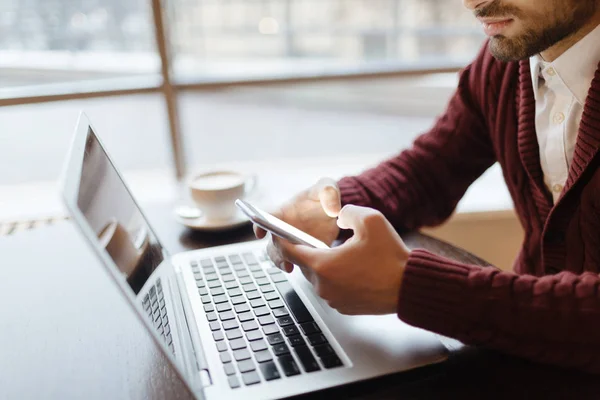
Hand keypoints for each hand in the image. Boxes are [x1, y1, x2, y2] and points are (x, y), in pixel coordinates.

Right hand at [254, 178, 340, 271]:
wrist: (332, 212)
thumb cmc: (322, 196)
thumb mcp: (327, 188)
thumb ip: (329, 190)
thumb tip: (333, 209)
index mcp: (283, 212)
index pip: (265, 217)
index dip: (259, 225)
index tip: (260, 233)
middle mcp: (283, 229)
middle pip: (272, 242)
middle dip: (276, 250)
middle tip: (284, 254)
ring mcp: (292, 243)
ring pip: (280, 255)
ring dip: (282, 261)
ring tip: (290, 266)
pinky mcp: (303, 253)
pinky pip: (296, 262)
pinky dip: (299, 266)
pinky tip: (306, 269)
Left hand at [277, 205, 409, 314]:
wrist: (409, 287)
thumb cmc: (391, 257)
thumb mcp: (370, 220)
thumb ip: (347, 211)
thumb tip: (339, 215)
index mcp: (323, 265)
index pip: (291, 251)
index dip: (284, 240)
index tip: (281, 233)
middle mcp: (323, 286)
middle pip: (305, 264)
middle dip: (312, 251)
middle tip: (327, 241)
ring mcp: (333, 299)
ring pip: (319, 277)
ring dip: (327, 266)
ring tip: (347, 255)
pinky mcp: (344, 307)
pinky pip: (332, 289)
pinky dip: (338, 279)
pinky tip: (356, 270)